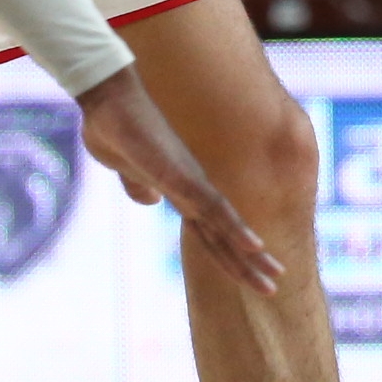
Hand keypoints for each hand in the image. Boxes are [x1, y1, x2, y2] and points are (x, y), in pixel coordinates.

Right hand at [73, 65, 285, 294]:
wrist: (106, 96)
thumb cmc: (112, 126)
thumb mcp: (122, 168)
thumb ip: (137, 185)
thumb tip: (149, 201)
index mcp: (178, 189)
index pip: (208, 230)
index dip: (228, 254)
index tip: (250, 273)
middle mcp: (191, 187)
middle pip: (223, 233)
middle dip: (248, 262)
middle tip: (275, 286)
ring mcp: (187, 180)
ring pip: (226, 224)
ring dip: (249, 254)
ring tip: (274, 277)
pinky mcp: (178, 174)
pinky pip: (211, 206)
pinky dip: (234, 227)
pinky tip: (253, 245)